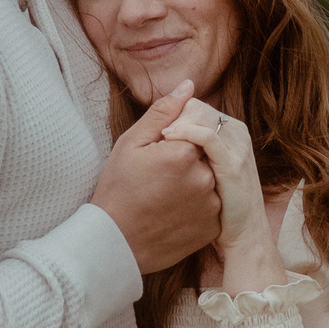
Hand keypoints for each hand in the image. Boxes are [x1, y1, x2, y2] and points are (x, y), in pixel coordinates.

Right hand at [92, 80, 220, 273]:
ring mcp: (211, 204)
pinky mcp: (212, 227)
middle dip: (188, 160)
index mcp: (185, 151)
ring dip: (196, 182)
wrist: (114, 242)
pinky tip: (174, 210)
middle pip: (206, 154)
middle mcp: (204, 177)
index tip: (160, 157)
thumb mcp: (131, 143)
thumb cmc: (117, 189)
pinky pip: (213, 205)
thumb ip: (163, 111)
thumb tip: (188, 86)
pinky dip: (199, 205)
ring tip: (166, 195)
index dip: (176, 140)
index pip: (196, 130)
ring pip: (212, 180)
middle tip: (161, 178)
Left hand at [157, 102, 264, 252]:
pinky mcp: (232, 163)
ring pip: (202, 117)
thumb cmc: (220, 204)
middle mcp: (235, 133)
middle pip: (197, 108)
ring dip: (176, 124)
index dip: (171, 117)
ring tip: (156, 141)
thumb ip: (194, 142)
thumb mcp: (205, 169)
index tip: (152, 139)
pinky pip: (206, 137)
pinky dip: (185, 133)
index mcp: (228, 130)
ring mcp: (236, 147)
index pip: (194, 107)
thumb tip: (182, 112)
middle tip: (152, 140)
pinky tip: (166, 141)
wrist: (243, 237)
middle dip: (172, 119)